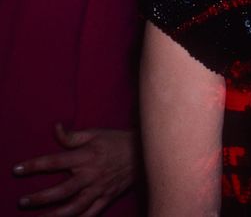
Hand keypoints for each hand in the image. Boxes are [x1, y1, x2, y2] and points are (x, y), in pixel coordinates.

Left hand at [13, 124, 136, 216]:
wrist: (146, 151)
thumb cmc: (118, 140)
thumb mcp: (96, 133)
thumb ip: (73, 135)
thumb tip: (56, 128)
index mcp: (87, 156)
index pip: (55, 161)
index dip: (34, 165)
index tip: (17, 169)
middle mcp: (91, 175)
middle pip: (61, 191)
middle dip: (40, 198)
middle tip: (23, 201)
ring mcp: (100, 188)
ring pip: (74, 207)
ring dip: (55, 215)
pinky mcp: (108, 197)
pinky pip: (92, 213)